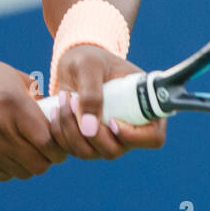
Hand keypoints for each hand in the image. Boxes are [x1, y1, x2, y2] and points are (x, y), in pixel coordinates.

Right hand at [0, 56, 67, 181]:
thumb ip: (33, 94)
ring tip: (22, 149)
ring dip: (28, 164)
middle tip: (42, 149)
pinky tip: (3, 151)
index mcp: (12, 103)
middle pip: (39, 163)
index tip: (57, 141)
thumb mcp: (5, 74)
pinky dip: (9, 168)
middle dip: (47, 158)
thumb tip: (57, 114)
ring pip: (22, 172)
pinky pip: (3, 175)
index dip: (58, 145)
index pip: (49, 140)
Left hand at [48, 44, 166, 159]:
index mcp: (144, 108)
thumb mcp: (90, 66)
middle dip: (89, 131)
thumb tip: (89, 130)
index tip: (111, 121)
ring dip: (70, 129)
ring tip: (64, 99)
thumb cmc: (90, 58)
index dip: (134, 136)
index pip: (153, 138)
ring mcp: (107, 138)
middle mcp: (128, 129)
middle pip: (114, 150)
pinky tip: (56, 109)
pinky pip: (71, 149)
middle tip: (73, 101)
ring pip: (89, 152)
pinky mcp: (85, 141)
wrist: (74, 63)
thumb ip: (91, 93)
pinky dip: (59, 132)